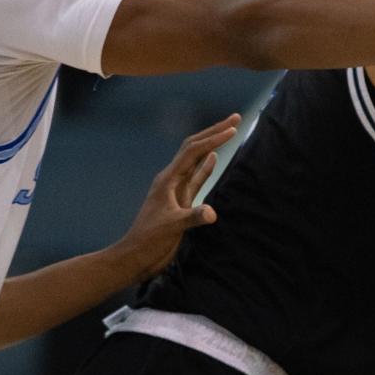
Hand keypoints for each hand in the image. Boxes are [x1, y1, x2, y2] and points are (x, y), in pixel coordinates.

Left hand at [105, 115, 238, 283]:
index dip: (214, 139)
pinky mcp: (181, 201)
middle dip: (215, 132)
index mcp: (168, 179)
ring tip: (230, 131)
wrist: (137, 255)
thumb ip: (193, 217)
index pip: (193, 151)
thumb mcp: (172, 227)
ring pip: (197, 160)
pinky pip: (196, 178)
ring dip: (213, 145)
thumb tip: (213, 212)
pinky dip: (206, 166)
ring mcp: (177, 190)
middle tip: (236, 118)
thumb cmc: (150, 240)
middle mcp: (172, 179)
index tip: (233, 129)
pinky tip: (215, 159)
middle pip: (195, 148)